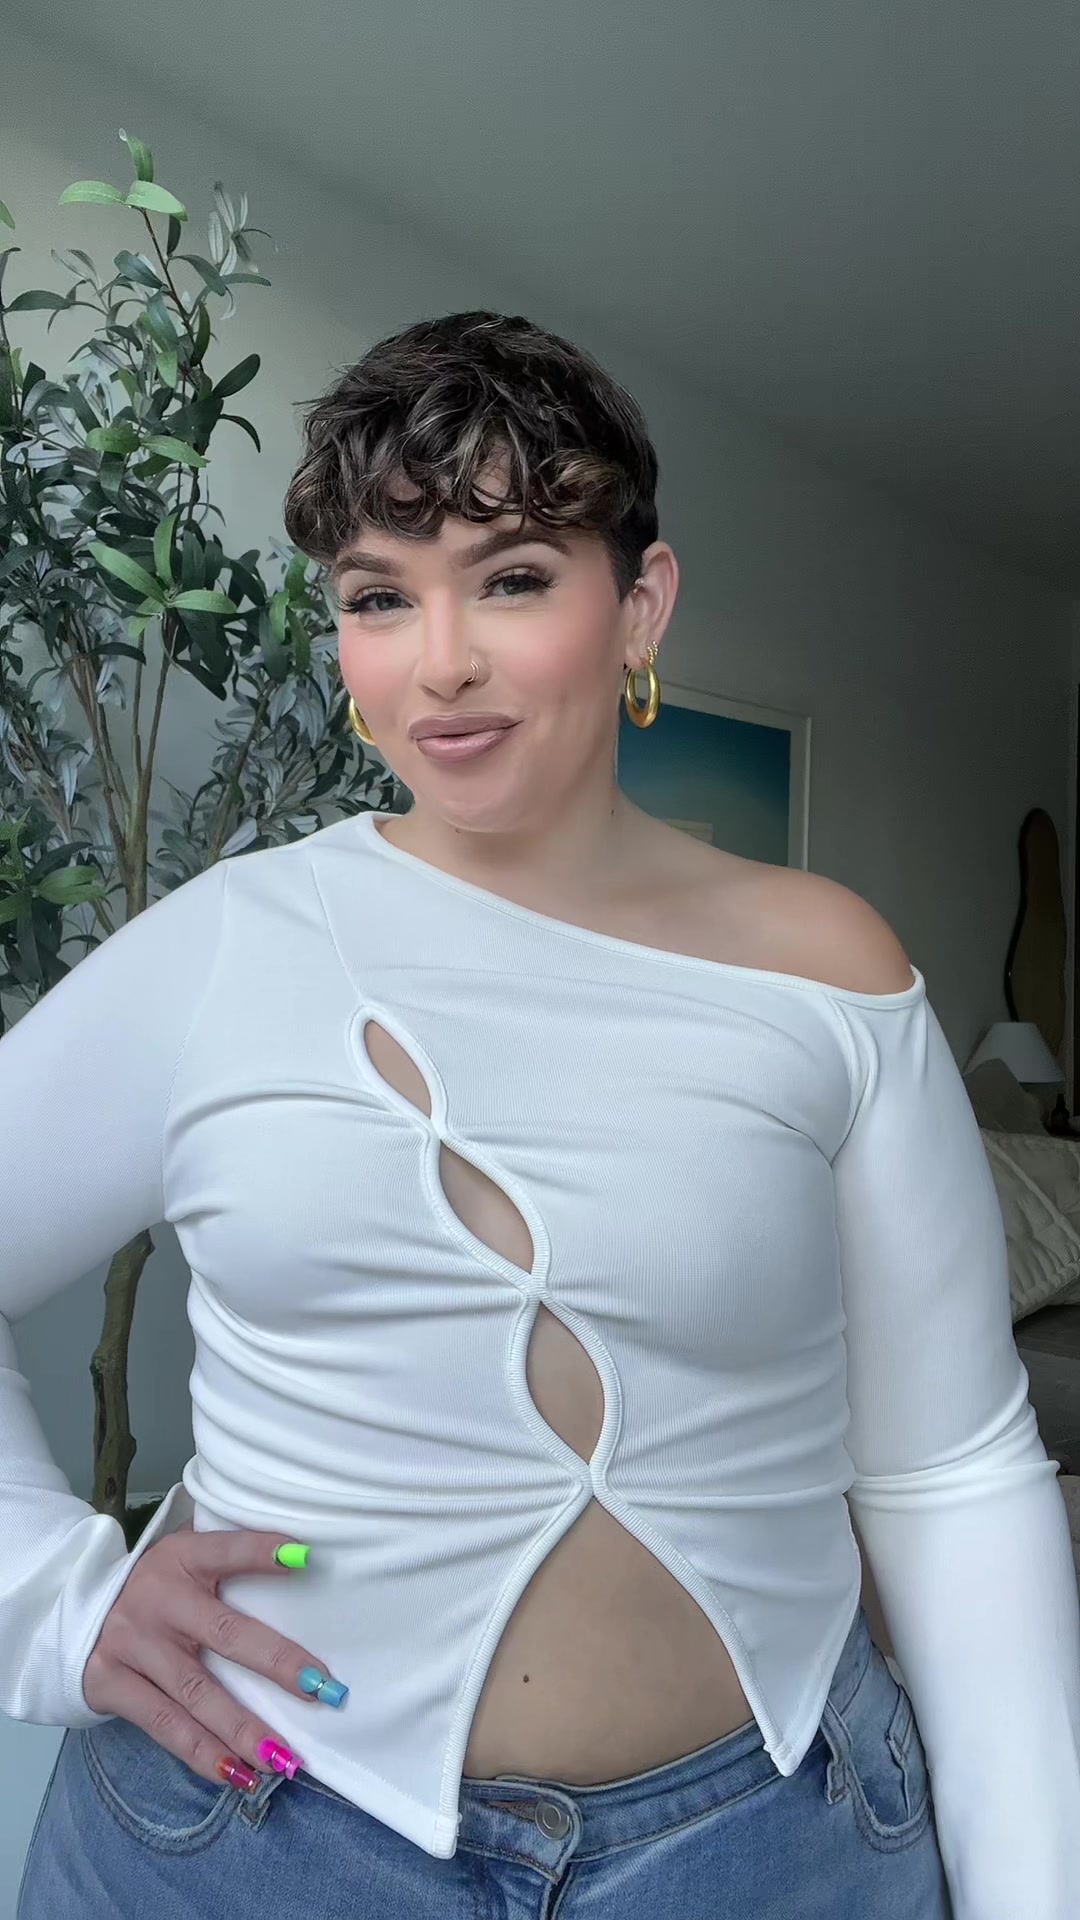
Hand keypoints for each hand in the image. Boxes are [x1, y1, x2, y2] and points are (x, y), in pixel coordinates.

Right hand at [82, 1523, 343, 1791]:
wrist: (72, 1611)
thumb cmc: (154, 1588)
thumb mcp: (183, 1560)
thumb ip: (229, 1562)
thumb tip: (303, 1566)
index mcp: (182, 1558)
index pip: (226, 1549)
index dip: (262, 1551)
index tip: (305, 1558)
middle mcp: (157, 1599)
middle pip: (225, 1632)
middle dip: (277, 1663)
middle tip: (322, 1689)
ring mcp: (132, 1644)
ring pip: (197, 1692)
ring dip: (243, 1729)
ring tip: (283, 1757)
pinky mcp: (111, 1683)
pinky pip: (164, 1724)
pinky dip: (202, 1753)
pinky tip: (236, 1774)